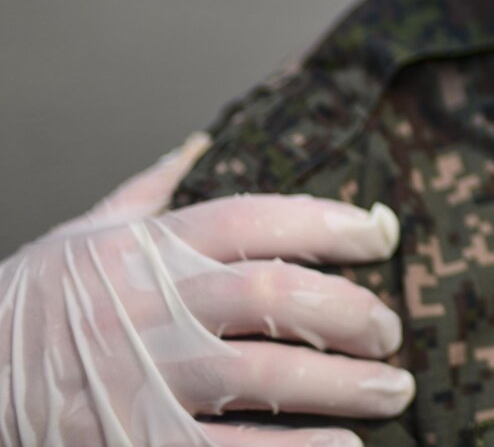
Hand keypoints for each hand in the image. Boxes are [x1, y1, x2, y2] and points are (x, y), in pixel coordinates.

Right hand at [0, 134, 413, 446]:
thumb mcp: (80, 235)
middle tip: (391, 329)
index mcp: (148, 249)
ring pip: (263, 371)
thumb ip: (148, 190)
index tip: (382, 235)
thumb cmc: (27, 305)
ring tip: (391, 389)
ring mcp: (143, 374)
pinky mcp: (133, 437)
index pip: (258, 220)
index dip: (330, 223)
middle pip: (275, 294)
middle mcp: (153, 305)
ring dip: (340, 384)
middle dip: (349, 311)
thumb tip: (197, 143)